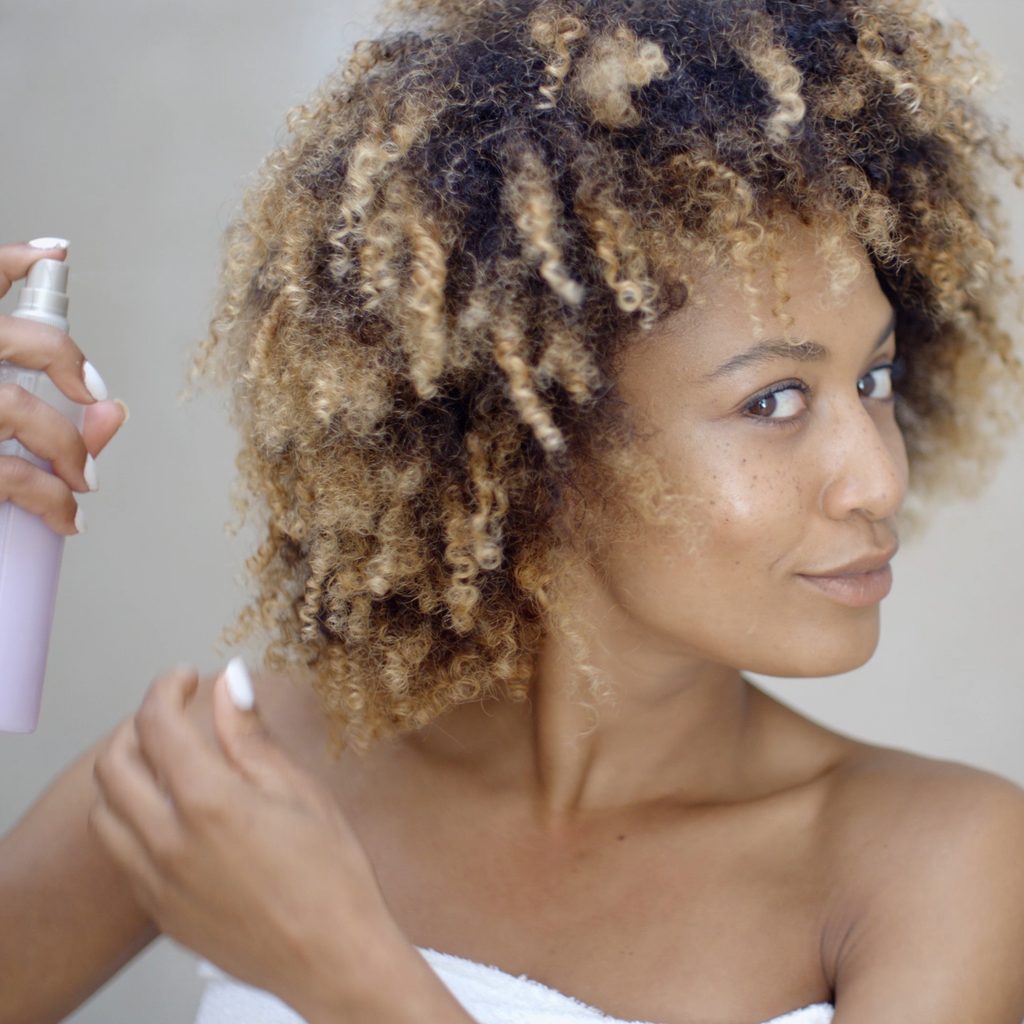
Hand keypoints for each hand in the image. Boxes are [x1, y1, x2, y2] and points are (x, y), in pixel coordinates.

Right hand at [0, 239, 127, 534]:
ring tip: (83, 481)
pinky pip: (6, 476)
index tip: (55, 255)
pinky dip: (49, 501)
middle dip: (68, 362)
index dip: (12, 261)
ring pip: (15, 409)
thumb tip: (114, 412)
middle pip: (18, 340)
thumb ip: (35, 403)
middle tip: (94, 394)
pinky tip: (66, 517)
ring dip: (66, 447)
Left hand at [88, 662, 409, 1020]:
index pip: (158, 725)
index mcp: (209, 802)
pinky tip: (172, 815)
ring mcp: (157, 882)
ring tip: (164, 763)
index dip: (166, 689)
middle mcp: (168, 842)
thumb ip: (251, 733)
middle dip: (137, 726)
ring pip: (106, 813)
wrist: (331, 959)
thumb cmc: (330, 874)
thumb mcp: (298, 790)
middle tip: (172, 714)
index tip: (186, 678)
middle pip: (114, 765)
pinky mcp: (160, 913)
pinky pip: (122, 855)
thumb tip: (231, 680)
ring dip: (124, 775)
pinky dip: (132, 819)